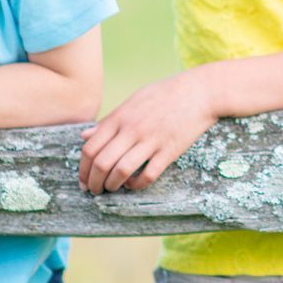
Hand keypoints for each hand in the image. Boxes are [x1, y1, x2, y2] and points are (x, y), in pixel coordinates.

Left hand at [79, 70, 217, 191]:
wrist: (199, 92)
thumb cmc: (164, 94)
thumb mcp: (132, 101)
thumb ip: (108, 121)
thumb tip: (84, 136)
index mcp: (120, 117)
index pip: (90, 149)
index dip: (82, 170)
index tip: (83, 180)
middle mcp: (132, 129)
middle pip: (102, 163)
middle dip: (93, 182)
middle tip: (94, 190)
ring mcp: (151, 140)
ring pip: (121, 171)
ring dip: (112, 185)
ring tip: (111, 188)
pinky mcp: (169, 151)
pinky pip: (148, 175)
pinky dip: (137, 185)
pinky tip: (134, 184)